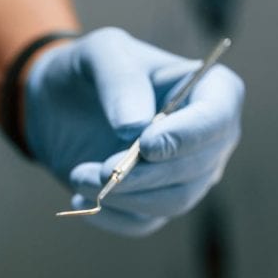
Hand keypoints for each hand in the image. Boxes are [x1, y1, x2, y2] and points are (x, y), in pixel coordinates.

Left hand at [23, 27, 243, 234]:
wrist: (60, 102)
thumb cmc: (91, 69)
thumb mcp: (100, 53)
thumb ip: (120, 80)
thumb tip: (135, 128)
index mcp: (209, 91)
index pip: (218, 119)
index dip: (188, 137)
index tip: (146, 145)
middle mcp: (207, 138)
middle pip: (196, 170)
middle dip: (146, 175)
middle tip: (101, 169)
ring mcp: (184, 175)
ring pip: (173, 202)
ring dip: (124, 196)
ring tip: (79, 175)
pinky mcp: (153, 201)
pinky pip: (143, 223)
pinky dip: (110, 215)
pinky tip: (79, 196)